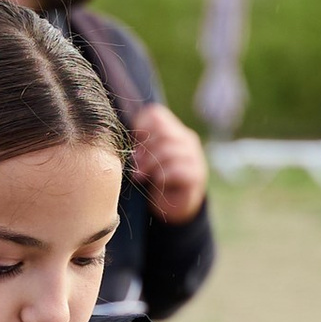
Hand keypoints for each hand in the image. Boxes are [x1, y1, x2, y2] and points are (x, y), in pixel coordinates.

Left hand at [128, 102, 208, 226]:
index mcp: (173, 130)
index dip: (140, 127)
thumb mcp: (144, 158)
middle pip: (162, 133)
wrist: (173, 206)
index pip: (156, 115)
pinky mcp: (196, 175)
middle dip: (144, 150)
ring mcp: (194, 157)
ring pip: (169, 151)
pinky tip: (156, 182)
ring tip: (139, 177)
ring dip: (149, 165)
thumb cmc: (154, 179)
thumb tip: (124, 138)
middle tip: (134, 164)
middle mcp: (186, 139)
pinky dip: (162, 176)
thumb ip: (139, 145)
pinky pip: (177, 170)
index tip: (134, 144)